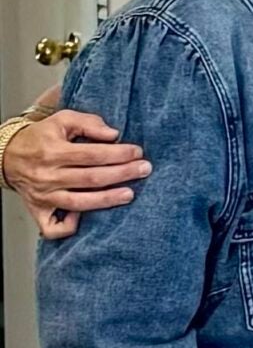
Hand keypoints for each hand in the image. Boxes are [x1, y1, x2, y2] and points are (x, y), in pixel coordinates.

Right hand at [5, 108, 149, 236]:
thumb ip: (88, 122)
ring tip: (130, 194)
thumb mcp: (61, 120)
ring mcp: (43, 195)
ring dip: (107, 200)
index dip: (118, 154)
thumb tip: (113, 134)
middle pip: (91, 178)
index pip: (91, 154)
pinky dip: (69, 227)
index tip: (137, 152)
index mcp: (52, 151)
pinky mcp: (39, 210)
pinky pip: (53, 227)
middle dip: (122, 174)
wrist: (5, 155)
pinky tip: (86, 219)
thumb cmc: (39, 138)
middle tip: (145, 169)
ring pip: (79, 203)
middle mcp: (47, 175)